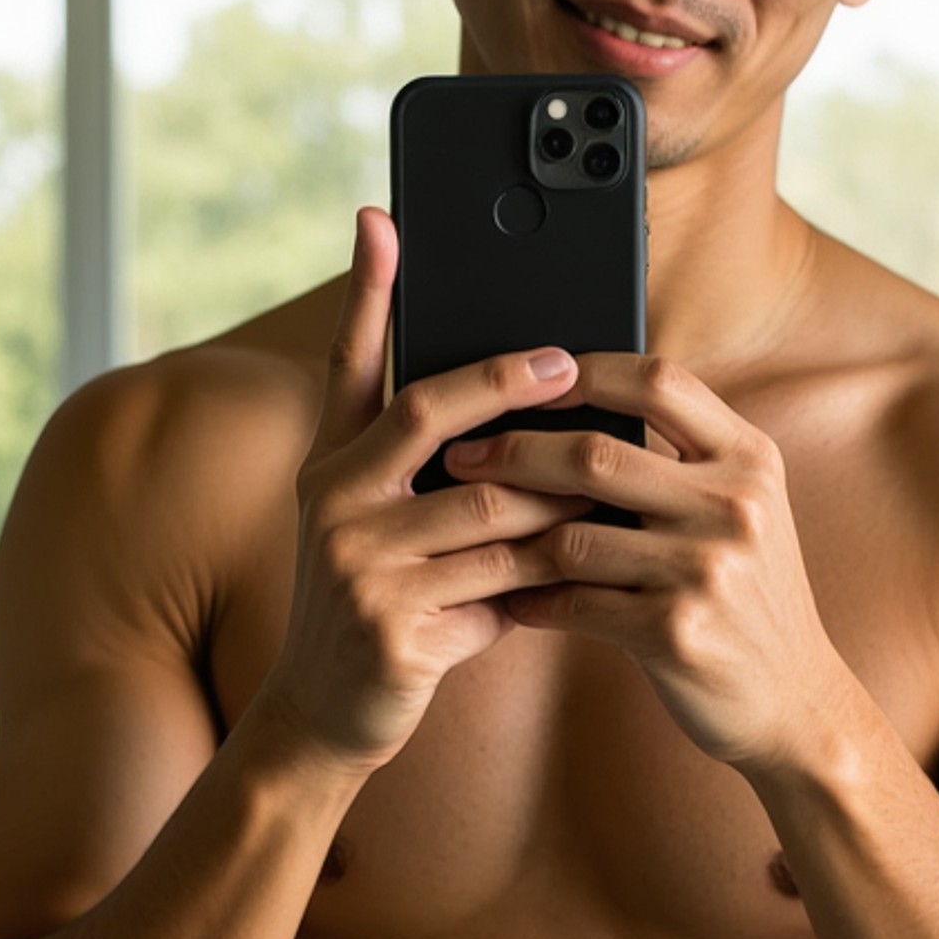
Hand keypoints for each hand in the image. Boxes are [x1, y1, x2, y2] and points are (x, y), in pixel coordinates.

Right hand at [256, 208, 594, 772]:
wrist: (324, 718)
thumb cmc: (378, 605)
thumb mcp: (381, 524)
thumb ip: (425, 466)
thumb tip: (519, 401)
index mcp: (327, 467)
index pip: (347, 362)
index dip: (366, 291)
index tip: (384, 220)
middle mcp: (331, 505)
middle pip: (431, 417)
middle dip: (506, 383)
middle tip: (570, 362)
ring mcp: (359, 568)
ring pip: (490, 507)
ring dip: (558, 495)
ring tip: (614, 481)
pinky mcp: (395, 630)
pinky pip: (503, 584)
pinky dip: (554, 575)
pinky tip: (591, 568)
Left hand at [441, 353, 842, 774]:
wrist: (795, 702)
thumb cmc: (747, 595)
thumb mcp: (744, 511)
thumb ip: (684, 459)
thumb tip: (573, 405)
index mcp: (750, 460)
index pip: (659, 380)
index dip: (582, 372)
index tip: (522, 380)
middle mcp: (735, 506)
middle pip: (596, 453)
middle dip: (513, 451)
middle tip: (458, 457)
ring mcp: (707, 570)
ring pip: (572, 535)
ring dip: (510, 534)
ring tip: (470, 530)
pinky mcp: (677, 633)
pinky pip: (576, 604)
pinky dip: (533, 601)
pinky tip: (510, 599)